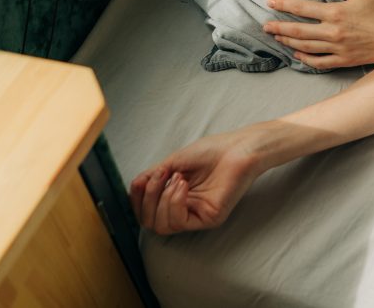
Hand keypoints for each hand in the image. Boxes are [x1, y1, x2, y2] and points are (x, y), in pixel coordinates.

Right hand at [129, 128, 265, 234]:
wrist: (239, 147)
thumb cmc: (213, 151)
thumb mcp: (173, 162)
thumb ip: (152, 177)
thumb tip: (134, 187)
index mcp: (175, 197)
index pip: (145, 211)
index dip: (137, 199)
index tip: (144, 179)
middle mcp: (185, 209)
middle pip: (149, 222)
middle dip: (148, 199)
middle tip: (161, 176)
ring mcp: (197, 216)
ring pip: (161, 226)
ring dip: (162, 199)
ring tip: (178, 178)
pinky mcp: (209, 219)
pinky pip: (178, 222)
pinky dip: (174, 202)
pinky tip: (182, 185)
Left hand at [264, 0, 373, 69]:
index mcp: (336, 13)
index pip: (302, 8)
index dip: (284, 4)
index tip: (270, 2)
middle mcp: (333, 32)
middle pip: (298, 30)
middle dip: (279, 26)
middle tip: (265, 25)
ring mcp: (338, 49)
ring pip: (305, 47)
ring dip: (288, 41)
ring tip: (276, 37)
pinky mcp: (344, 60)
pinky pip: (319, 62)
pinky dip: (305, 59)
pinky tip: (297, 54)